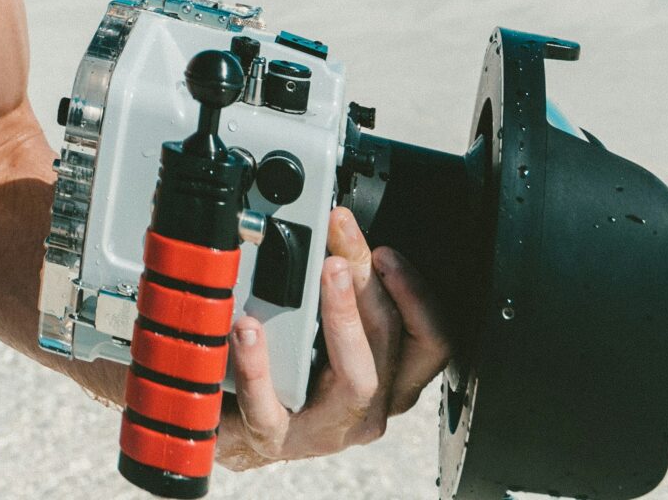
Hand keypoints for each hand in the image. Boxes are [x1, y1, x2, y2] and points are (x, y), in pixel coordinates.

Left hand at [212, 206, 450, 469]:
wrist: (236, 428)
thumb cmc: (288, 373)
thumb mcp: (324, 329)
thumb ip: (342, 288)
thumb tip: (337, 228)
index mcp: (389, 378)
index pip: (432, 341)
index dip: (417, 295)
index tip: (385, 252)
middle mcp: (369, 406)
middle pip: (389, 340)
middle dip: (367, 277)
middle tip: (341, 237)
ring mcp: (328, 428)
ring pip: (357, 377)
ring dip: (344, 317)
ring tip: (323, 272)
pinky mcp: (279, 440)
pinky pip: (272, 407)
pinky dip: (259, 365)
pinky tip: (247, 329)